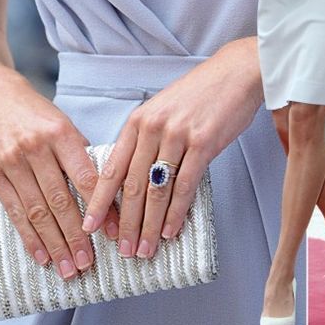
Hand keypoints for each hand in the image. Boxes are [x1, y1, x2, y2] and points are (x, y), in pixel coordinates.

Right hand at [0, 70, 98, 278]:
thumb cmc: (39, 117)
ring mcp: (13, 162)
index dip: (101, 208)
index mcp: (61, 133)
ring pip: (37, 211)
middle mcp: (36, 148)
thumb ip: (82, 156)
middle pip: (60, 200)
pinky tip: (42, 255)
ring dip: (55, 243)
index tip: (113, 232)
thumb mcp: (66, 125)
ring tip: (68, 266)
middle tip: (88, 261)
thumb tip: (109, 194)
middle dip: (76, 235)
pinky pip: (15, 212)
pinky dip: (30, 237)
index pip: (86, 176)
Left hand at [83, 37, 262, 259]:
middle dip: (126, 223)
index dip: (100, 200)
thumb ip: (146, 138)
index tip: (90, 225)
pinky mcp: (203, 143)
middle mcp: (153, 128)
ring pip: (157, 190)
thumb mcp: (162, 109)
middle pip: (132, 185)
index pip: (112, 167)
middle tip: (123, 250)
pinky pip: (185, 186)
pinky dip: (176, 212)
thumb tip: (134, 177)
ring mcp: (177, 135)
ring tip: (145, 249)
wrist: (234, 74)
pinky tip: (171, 230)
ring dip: (150, 225)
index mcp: (138, 120)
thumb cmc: (199, 93)